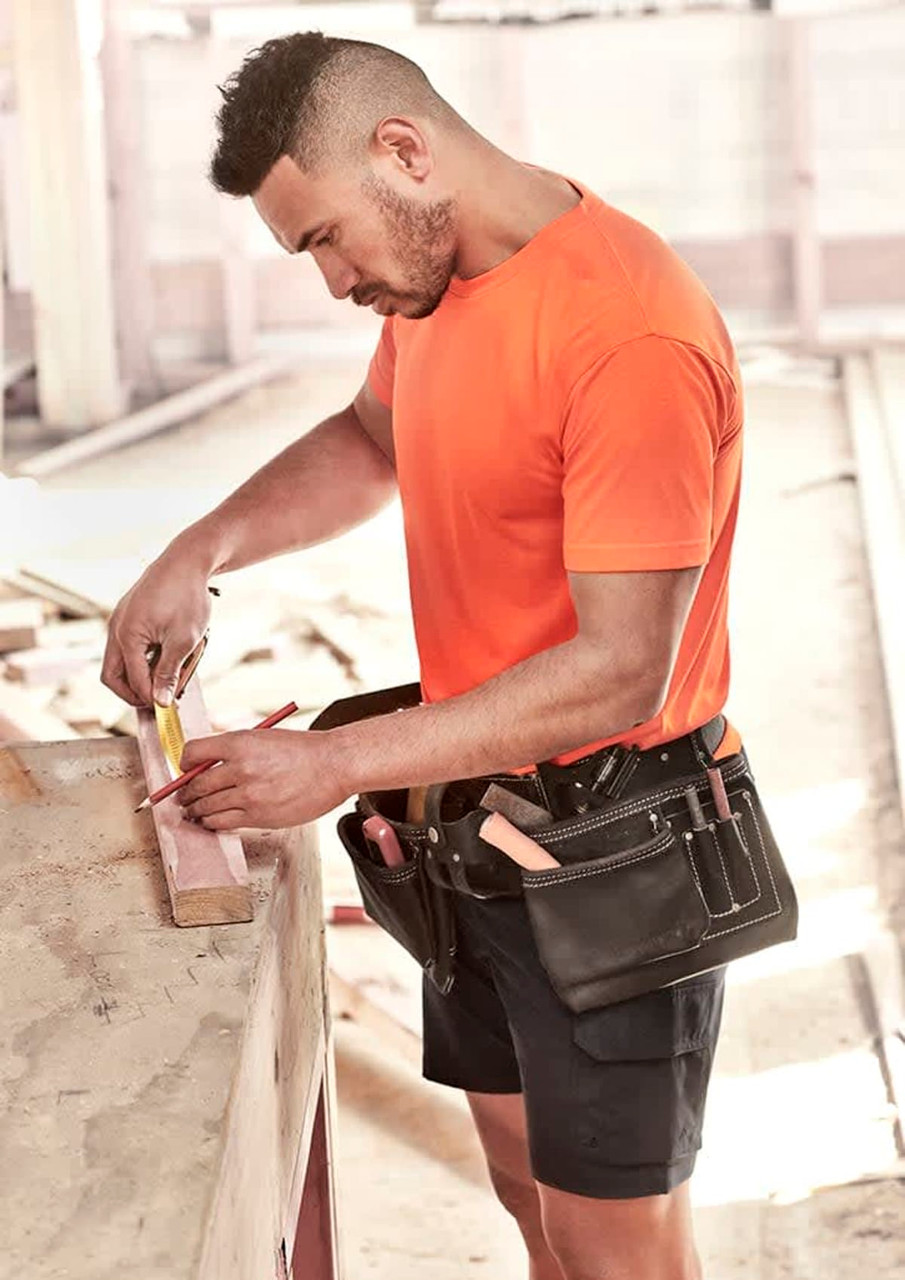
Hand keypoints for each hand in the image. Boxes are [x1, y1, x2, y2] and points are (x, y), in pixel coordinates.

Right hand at [101, 544, 213, 706]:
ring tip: (167, 679)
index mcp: (126, 636)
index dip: (150, 697)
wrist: (186, 561)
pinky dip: (142, 659)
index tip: (169, 709)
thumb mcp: (184, 640)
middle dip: (133, 693)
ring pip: (119, 662)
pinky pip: (127, 647)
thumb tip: (161, 701)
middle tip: (158, 702)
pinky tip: (165, 659)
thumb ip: (169, 673)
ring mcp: (119, 622)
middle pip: (113, 675)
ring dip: (139, 675)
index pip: (132, 680)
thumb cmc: (186, 597)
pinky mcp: (128, 617)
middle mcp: (115, 629)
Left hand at [177, 728, 350, 829]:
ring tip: (194, 811)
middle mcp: (240, 768)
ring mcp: (248, 795)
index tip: (185, 769)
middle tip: (183, 796)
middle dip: (185, 793)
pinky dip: (212, 822)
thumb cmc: (304, 751)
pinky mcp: (258, 816)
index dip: (184, 763)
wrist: (333, 766)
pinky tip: (212, 820)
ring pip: (205, 808)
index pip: (193, 753)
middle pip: (195, 785)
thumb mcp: (263, 738)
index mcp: (239, 743)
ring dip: (196, 811)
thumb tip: (208, 764)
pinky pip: (222, 823)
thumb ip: (235, 749)